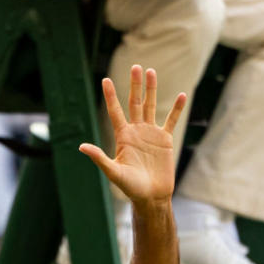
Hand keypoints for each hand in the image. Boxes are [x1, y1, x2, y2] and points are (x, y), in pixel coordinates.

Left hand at [80, 66, 186, 207]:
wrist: (151, 196)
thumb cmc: (130, 187)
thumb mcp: (113, 172)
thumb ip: (99, 158)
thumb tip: (81, 147)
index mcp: (123, 137)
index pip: (115, 111)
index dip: (111, 96)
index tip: (105, 80)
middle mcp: (136, 132)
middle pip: (135, 103)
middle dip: (134, 85)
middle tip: (135, 66)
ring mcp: (151, 134)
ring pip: (151, 106)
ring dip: (151, 90)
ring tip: (151, 72)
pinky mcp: (165, 140)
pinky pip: (171, 121)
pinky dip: (177, 109)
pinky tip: (182, 95)